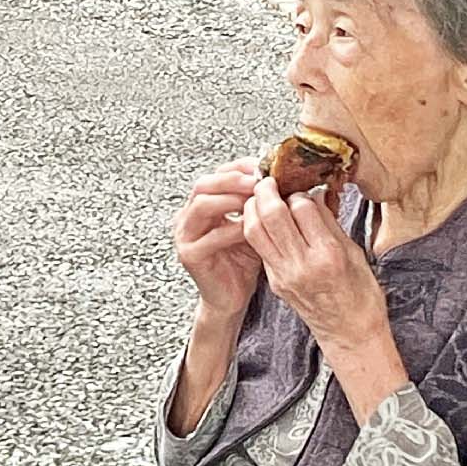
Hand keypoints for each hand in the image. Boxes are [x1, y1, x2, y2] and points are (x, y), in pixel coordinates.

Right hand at [173, 158, 264, 327]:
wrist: (231, 298)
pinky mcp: (190, 255)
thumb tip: (282, 181)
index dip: (239, 168)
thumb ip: (257, 206)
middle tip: (259, 181)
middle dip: (233, 180)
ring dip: (230, 200)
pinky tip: (251, 229)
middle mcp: (187, 216)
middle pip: (204, 185)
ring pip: (202, 205)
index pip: (216, 175)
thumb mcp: (253, 227)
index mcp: (201, 205)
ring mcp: (184, 235)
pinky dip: (232, 230)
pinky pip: (211, 237)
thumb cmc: (243, 261)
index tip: (264, 167)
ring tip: (255, 201)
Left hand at [240, 174, 392, 365]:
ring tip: (261, 196)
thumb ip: (331, 224)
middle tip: (269, 180)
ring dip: (253, 207)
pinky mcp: (274, 282)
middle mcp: (302, 264)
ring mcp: (284, 274)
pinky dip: (256, 228)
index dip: (299, 192)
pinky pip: (258, 247)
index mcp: (328, 255)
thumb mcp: (355, 255)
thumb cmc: (361, 296)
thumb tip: (315, 195)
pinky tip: (262, 219)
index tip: (301, 188)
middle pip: (271, 214)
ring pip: (254, 229)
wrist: (351, 335)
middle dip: (267, 190)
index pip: (302, 208)